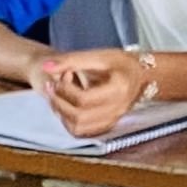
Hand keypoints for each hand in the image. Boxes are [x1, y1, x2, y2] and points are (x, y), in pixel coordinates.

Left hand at [40, 47, 157, 139]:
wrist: (141, 76)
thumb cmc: (120, 63)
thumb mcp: (99, 55)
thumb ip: (73, 60)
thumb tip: (45, 66)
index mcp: (118, 88)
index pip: (84, 98)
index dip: (65, 89)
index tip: (59, 77)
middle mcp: (117, 108)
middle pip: (79, 116)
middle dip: (59, 103)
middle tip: (52, 87)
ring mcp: (113, 119)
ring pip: (79, 128)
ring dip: (62, 114)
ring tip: (58, 97)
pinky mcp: (107, 125)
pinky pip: (83, 131)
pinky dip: (70, 122)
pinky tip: (67, 107)